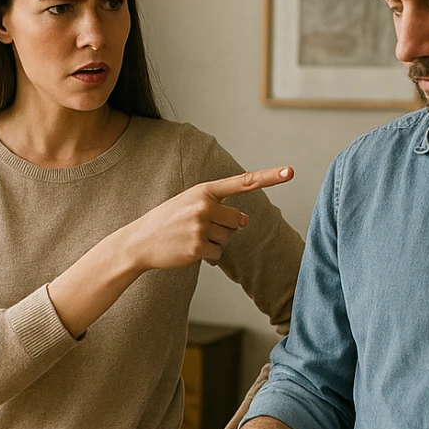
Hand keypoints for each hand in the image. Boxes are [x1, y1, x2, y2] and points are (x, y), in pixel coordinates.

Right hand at [123, 168, 293, 271]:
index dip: (269, 177)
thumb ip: (219, 207)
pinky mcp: (197, 246)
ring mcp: (200, 226)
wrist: (139, 241)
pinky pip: (219, 254)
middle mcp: (204, 205)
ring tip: (190, 238)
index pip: (243, 182)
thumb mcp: (190, 204)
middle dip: (226, 228)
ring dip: (214, 242)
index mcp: (204, 190)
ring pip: (229, 238)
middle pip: (239, 221)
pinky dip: (208, 256)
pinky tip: (189, 250)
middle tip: (199, 228)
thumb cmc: (168, 222)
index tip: (290, 172)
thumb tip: (245, 220)